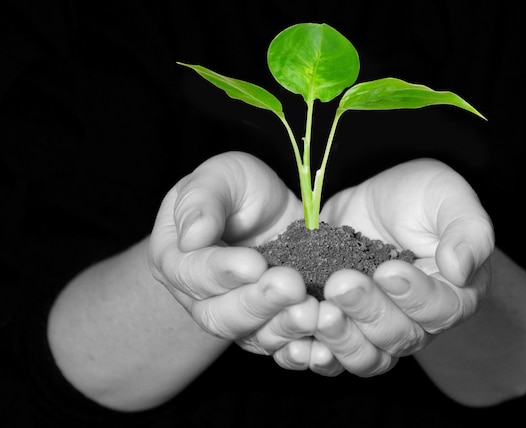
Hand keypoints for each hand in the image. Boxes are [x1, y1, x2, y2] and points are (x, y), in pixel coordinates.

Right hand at [148, 151, 317, 368]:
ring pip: (250, 336)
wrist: (268, 213)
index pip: (191, 273)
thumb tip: (192, 237)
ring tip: (312, 311)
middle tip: (292, 286)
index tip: (255, 264)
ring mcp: (233, 316)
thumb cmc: (237, 189)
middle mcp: (198, 296)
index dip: (221, 272)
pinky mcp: (266, 327)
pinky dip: (299, 348)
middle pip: (219, 315)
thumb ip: (202, 199)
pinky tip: (322, 340)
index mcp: (176, 258)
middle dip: (258, 302)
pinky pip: (279, 346)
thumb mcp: (221, 176)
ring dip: (282, 326)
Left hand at [313, 159, 494, 376]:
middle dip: (368, 311)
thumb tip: (460, 268)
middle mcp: (418, 322)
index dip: (415, 296)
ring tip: (319, 310)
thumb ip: (466, 230)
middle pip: (398, 337)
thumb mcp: (447, 196)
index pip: (441, 310)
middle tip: (341, 283)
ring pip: (365, 357)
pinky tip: (293, 342)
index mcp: (452, 294)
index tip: (389, 270)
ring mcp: (378, 330)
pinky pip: (332, 357)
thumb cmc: (420, 197)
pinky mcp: (344, 327)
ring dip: (340, 338)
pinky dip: (313, 355)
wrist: (376, 205)